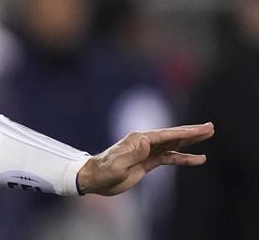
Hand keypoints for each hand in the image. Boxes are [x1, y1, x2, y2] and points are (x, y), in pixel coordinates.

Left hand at [76, 122, 213, 195]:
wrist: (95, 178)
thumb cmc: (104, 171)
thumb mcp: (118, 164)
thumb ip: (133, 153)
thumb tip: (147, 140)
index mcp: (138, 139)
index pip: (166, 135)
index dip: (184, 132)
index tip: (200, 129)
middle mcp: (144, 142)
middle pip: (172, 136)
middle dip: (192, 132)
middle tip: (210, 127)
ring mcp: (147, 151)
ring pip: (173, 145)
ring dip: (190, 141)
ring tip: (207, 136)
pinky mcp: (148, 161)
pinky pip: (169, 158)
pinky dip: (183, 158)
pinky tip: (198, 159)